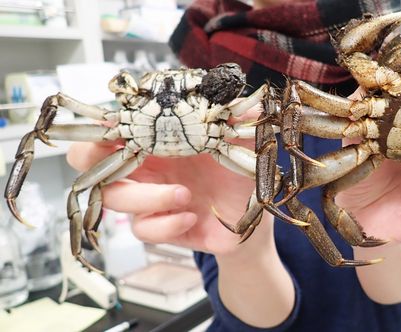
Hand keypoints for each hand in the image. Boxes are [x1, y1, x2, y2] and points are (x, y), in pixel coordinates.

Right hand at [66, 111, 271, 257]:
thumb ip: (238, 121)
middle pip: (91, 166)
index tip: (112, 125)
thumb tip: (250, 104)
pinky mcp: (160, 227)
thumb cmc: (238, 172)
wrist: (253, 214)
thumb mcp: (241, 142)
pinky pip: (144, 229)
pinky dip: (166, 224)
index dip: (100, 128)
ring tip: (184, 194)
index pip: (109, 132)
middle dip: (95, 162)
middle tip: (129, 160)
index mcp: (155, 142)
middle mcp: (145, 169)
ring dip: (148, 196)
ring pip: (115, 199)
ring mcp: (149, 200)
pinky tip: (191, 215)